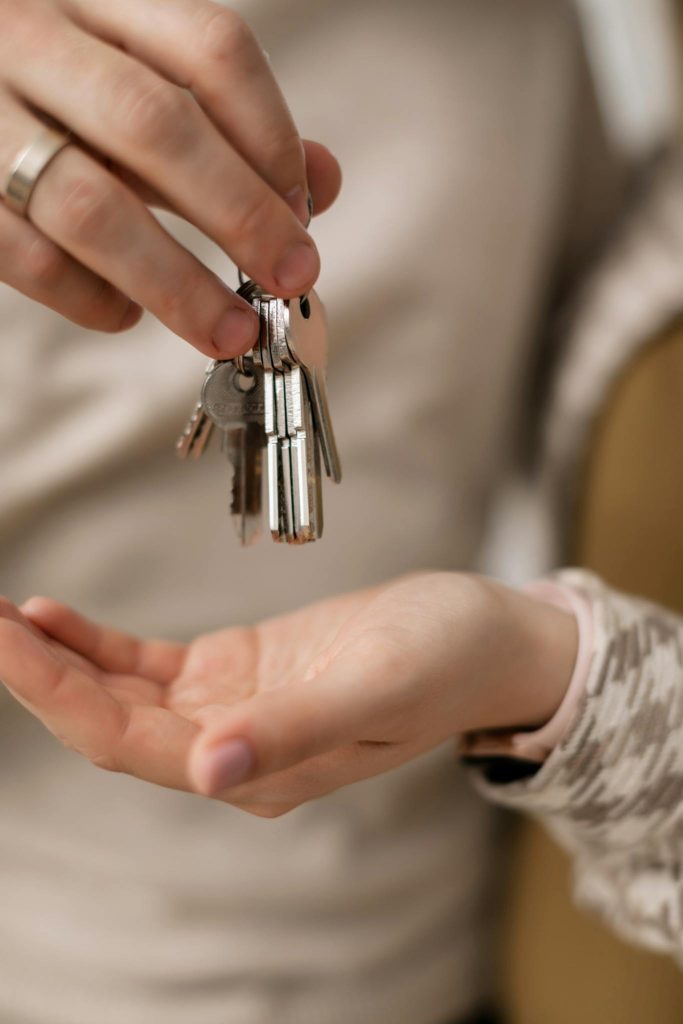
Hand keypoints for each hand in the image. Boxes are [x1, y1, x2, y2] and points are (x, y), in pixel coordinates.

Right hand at [0, 0, 340, 352]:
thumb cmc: (54, 98)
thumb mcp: (136, 85)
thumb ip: (225, 126)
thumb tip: (319, 182)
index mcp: (95, 0)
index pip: (210, 48)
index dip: (271, 136)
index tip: (303, 209)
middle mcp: (31, 42)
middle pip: (155, 123)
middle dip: (240, 213)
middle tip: (290, 275)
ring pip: (88, 205)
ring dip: (177, 282)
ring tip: (231, 330)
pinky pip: (32, 260)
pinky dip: (92, 299)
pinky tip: (126, 311)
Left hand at [0, 573, 576, 815]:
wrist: (484, 638)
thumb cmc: (444, 661)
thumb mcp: (377, 686)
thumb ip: (296, 731)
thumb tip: (209, 774)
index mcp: (258, 769)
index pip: (127, 742)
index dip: (56, 695)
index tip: (1, 641)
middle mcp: (232, 749)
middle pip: (105, 721)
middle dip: (35, 674)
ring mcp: (230, 710)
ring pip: (117, 693)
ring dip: (54, 658)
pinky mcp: (237, 670)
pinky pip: (148, 664)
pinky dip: (97, 642)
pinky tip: (54, 615)